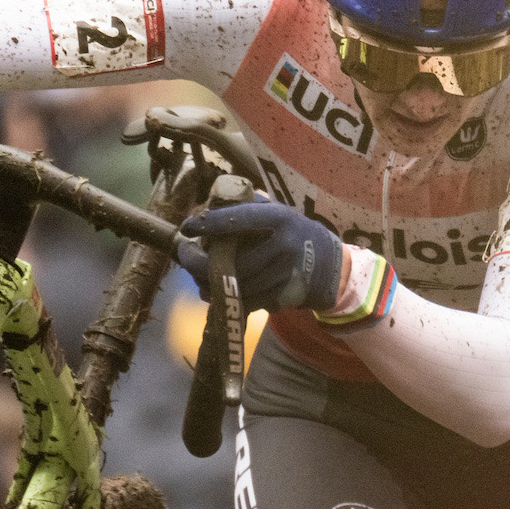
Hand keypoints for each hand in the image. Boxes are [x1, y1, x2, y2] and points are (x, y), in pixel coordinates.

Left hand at [178, 200, 345, 311]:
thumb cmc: (290, 230)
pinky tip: (212, 289)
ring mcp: (284, 274)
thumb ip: (244, 207)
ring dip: (208, 282)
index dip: (209, 223)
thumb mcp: (274, 211)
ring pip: (237, 285)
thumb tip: (203, 211)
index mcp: (279, 218)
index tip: (187, 227)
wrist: (326, 261)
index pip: (238, 220)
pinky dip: (225, 297)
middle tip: (183, 254)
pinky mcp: (282, 295)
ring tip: (194, 274)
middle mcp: (284, 246)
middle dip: (200, 262)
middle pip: (233, 262)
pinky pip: (246, 301)